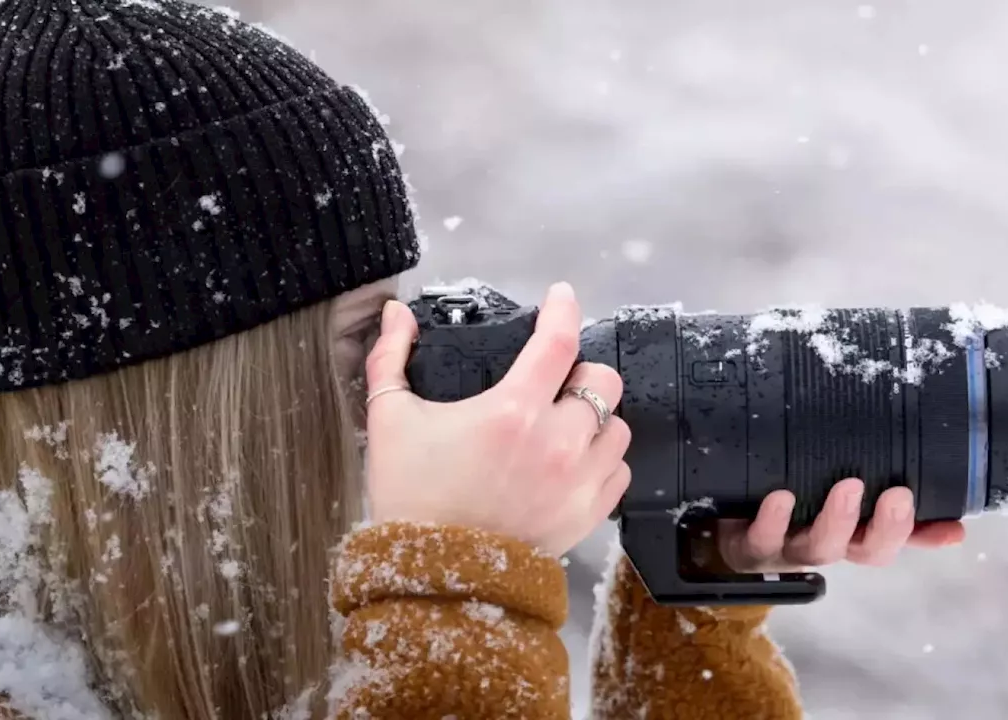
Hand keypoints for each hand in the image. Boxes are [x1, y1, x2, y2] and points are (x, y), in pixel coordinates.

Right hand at [362, 282, 631, 556]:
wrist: (435, 579)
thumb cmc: (412, 498)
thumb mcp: (389, 421)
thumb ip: (390, 359)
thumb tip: (393, 314)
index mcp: (512, 411)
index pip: (558, 341)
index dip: (564, 309)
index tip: (561, 297)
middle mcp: (557, 441)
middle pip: (602, 380)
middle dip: (580, 372)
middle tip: (555, 381)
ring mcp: (579, 481)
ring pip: (617, 426)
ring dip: (595, 417)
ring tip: (563, 425)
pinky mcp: (588, 515)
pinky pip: (618, 471)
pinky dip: (602, 460)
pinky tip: (572, 462)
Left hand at [718, 478, 965, 570]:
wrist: (714, 527)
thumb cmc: (779, 504)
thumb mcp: (820, 493)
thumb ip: (862, 484)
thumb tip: (916, 476)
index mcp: (846, 533)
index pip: (894, 539)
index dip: (922, 536)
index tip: (953, 528)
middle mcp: (822, 545)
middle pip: (864, 551)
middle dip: (886, 526)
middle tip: (897, 494)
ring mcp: (786, 548)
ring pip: (818, 548)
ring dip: (837, 520)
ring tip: (848, 487)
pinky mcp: (748, 545)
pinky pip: (761, 539)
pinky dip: (773, 520)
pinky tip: (781, 497)